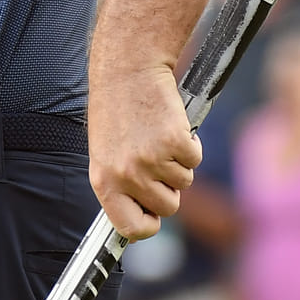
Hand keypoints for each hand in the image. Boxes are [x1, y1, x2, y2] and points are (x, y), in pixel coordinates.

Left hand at [87, 62, 201, 239]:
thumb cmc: (116, 112)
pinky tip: (170, 126)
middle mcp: (127, 174)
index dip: (147, 225)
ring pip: (184, 182)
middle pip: (167, 207)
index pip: (129, 227)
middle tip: (154, 158)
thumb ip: (121, 184)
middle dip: (168, 187)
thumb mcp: (106, 152)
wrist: (127, 72)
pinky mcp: (176, 143)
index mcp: (104, 180)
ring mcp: (152, 160)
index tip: (153, 215)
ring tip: (156, 135)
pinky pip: (195, 159)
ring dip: (177, 162)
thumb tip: (141, 216)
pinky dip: (190, 144)